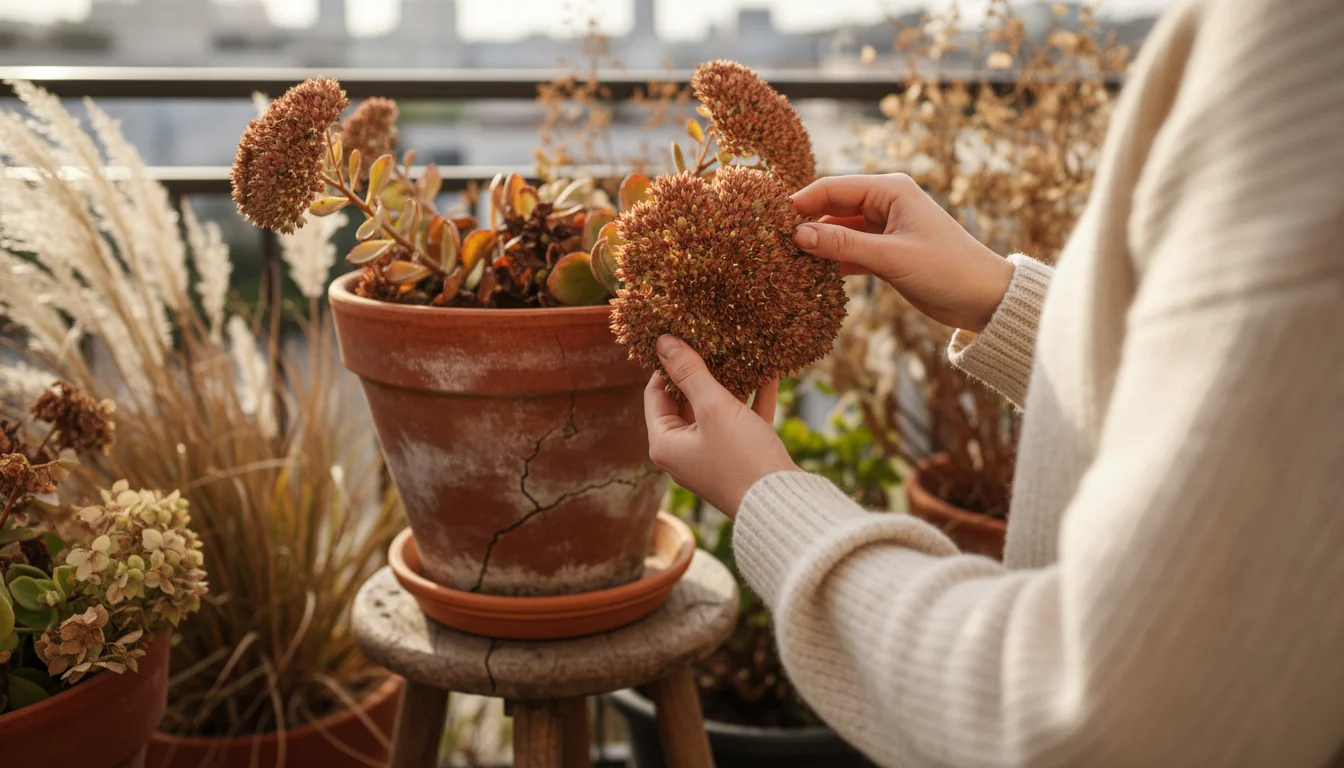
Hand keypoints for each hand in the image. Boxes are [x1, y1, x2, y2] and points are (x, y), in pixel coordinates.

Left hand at [645, 335, 798, 515]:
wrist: (783, 504)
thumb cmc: (741, 457)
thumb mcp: (713, 407)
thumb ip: (690, 372)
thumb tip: (663, 341)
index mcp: (665, 444)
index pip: (655, 394)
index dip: (667, 365)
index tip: (683, 337)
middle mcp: (683, 453)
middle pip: (686, 402)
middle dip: (702, 371)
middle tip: (713, 340)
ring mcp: (712, 457)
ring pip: (716, 411)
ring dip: (730, 383)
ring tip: (739, 351)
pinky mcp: (739, 460)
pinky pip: (741, 422)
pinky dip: (752, 400)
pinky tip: (768, 373)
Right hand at [792, 173, 1014, 331]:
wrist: (984, 298)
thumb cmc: (947, 269)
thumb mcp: (892, 257)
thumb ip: (843, 245)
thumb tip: (798, 234)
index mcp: (890, 190)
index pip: (832, 187)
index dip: (800, 202)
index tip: (769, 220)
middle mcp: (885, 202)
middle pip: (831, 206)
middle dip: (805, 223)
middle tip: (770, 242)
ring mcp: (885, 228)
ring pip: (838, 230)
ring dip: (817, 244)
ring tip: (784, 260)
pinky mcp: (886, 251)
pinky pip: (849, 250)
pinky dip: (832, 260)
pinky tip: (809, 274)